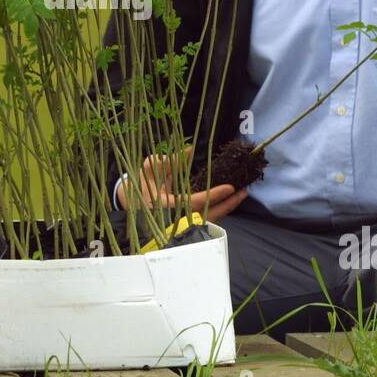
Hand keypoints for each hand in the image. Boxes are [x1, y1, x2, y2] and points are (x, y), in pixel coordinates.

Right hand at [116, 146, 248, 221]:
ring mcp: (183, 225)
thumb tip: (189, 150)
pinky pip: (207, 219)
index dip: (214, 195)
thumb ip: (169, 161)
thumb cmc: (142, 187)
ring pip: (210, 220)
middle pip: (209, 216)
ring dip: (226, 208)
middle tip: (243, 192)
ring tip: (240, 195)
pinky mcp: (187, 226)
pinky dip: (219, 210)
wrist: (132, 206)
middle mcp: (177, 219)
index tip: (230, 187)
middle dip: (228, 205)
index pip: (196, 202)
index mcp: (167, 207)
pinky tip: (227, 201)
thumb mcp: (151, 170)